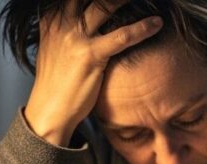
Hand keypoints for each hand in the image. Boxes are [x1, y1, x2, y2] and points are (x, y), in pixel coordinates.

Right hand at [24, 0, 162, 144]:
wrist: (49, 111)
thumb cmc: (56, 82)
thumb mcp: (53, 48)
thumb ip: (65, 30)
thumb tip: (82, 20)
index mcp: (52, 19)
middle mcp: (61, 23)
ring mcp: (75, 38)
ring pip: (106, 7)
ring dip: (126, 0)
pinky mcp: (90, 55)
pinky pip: (122, 36)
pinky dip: (142, 28)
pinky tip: (157, 23)